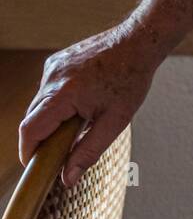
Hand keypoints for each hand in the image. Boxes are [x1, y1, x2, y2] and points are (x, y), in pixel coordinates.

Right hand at [18, 24, 160, 188]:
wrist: (139, 40)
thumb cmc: (131, 79)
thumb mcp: (115, 122)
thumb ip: (88, 152)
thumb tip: (67, 178)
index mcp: (63, 94)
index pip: (30, 130)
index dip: (28, 152)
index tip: (36, 167)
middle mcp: (52, 77)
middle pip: (32, 118)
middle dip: (43, 138)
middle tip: (62, 150)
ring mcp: (53, 66)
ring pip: (39, 104)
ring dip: (51, 119)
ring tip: (79, 121)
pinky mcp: (57, 60)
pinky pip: (48, 89)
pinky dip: (57, 102)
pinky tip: (81, 101)